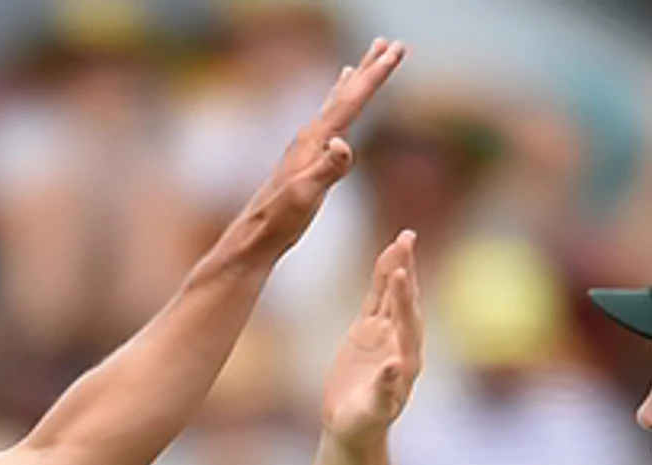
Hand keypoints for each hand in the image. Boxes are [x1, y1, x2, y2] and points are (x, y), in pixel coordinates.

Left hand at [211, 38, 405, 266]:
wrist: (256, 235)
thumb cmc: (280, 218)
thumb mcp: (306, 194)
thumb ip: (328, 168)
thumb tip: (345, 143)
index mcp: (315, 140)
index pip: (352, 100)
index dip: (376, 74)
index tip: (396, 50)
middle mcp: (309, 135)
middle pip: (346, 93)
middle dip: (370, 68)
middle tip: (390, 41)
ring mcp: (306, 145)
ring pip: (336, 104)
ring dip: (353, 82)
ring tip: (362, 62)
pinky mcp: (305, 158)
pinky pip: (328, 121)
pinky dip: (337, 105)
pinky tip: (337, 105)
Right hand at [323, 229, 425, 448]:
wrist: (352, 428)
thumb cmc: (364, 424)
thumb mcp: (373, 410)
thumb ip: (385, 388)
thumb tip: (395, 365)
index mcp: (406, 358)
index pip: (406, 322)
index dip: (403, 297)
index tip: (399, 273)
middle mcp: (401, 341)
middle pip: (405, 300)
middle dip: (406, 270)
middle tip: (406, 240)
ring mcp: (385, 334)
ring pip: (393, 295)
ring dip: (398, 267)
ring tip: (403, 238)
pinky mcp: (368, 331)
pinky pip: (375, 299)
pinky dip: (380, 278)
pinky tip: (387, 258)